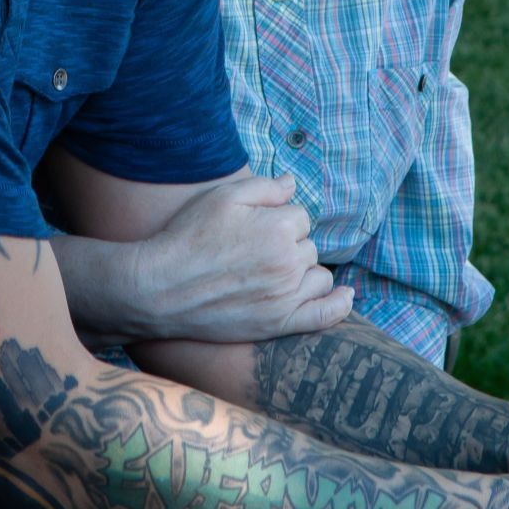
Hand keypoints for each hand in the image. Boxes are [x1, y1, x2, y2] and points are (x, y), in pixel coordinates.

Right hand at [130, 174, 352, 341]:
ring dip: (304, 270)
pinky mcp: (278, 324)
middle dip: (288, 244)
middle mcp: (288, 262)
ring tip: (274, 271)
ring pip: (317, 275)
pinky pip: (324, 315)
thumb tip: (294, 184)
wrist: (162, 287)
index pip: (299, 216)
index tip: (251, 227)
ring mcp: (285, 297)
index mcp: (279, 227)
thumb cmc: (190, 236)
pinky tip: (345, 295)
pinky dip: (339, 305)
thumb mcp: (224, 197)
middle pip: (308, 246)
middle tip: (253, 249)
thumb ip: (265, 188)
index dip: (276, 218)